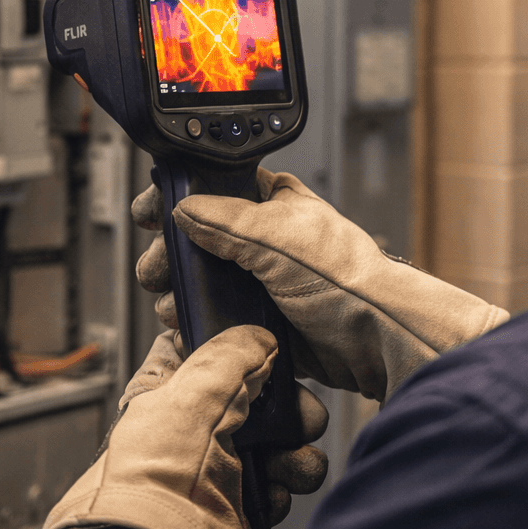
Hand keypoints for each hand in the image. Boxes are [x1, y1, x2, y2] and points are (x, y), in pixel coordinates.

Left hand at [18, 327, 328, 528]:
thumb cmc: (157, 473)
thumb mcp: (196, 392)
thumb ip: (234, 355)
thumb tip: (260, 338)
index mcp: (169, 387)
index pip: (211, 349)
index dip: (244, 346)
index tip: (272, 348)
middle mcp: (194, 422)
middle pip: (258, 395)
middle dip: (288, 408)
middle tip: (301, 417)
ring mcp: (218, 462)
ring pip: (278, 438)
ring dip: (294, 451)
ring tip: (290, 464)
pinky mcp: (241, 498)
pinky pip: (280, 480)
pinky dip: (284, 486)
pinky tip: (271, 493)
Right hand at [133, 168, 508, 402]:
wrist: (377, 340)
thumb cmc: (347, 279)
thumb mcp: (276, 237)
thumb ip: (224, 219)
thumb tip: (184, 207)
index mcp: (275, 202)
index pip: (214, 188)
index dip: (179, 199)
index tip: (150, 215)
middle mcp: (269, 238)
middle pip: (199, 239)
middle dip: (172, 256)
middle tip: (160, 269)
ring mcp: (267, 281)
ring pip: (206, 282)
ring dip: (182, 294)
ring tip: (175, 303)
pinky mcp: (267, 321)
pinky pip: (221, 317)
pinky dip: (201, 323)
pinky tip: (190, 328)